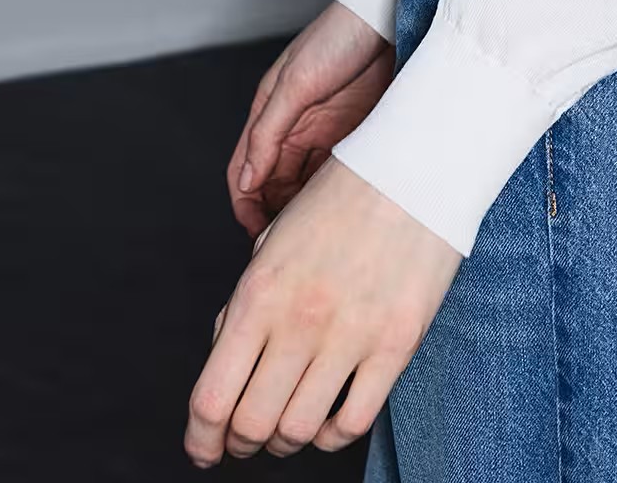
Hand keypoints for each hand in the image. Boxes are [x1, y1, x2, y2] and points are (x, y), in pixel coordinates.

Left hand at [184, 152, 462, 462]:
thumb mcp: (273, 241)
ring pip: (298, 431)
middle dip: (241, 442)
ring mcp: (350, 334)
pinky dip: (332, 435)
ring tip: (289, 424)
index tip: (204, 449)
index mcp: (260, 292)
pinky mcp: (396, 344)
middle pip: (251, 425)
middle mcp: (300, 320)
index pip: (212, 398)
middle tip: (247, 437)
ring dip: (285, 441)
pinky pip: (353, 422)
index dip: (200, 439)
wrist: (415, 166)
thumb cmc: (342, 198)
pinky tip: (329, 417)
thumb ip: (245, 304)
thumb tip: (225, 362)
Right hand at [228, 0, 395, 237]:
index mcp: (270, 113)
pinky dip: (335, 193)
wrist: (395, 13)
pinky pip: (339, 172)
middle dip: (278, 215)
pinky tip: (343, 211)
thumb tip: (247, 179)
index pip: (246, 171)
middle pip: (277, 185)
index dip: (247, 206)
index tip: (258, 236)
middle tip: (290, 246)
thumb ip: (269, 131)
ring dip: (307, 208)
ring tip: (316, 236)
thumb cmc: (340, 35)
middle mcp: (296, 127)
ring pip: (308, 184)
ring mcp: (328, 132)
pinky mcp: (357, 132)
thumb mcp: (297, 81)